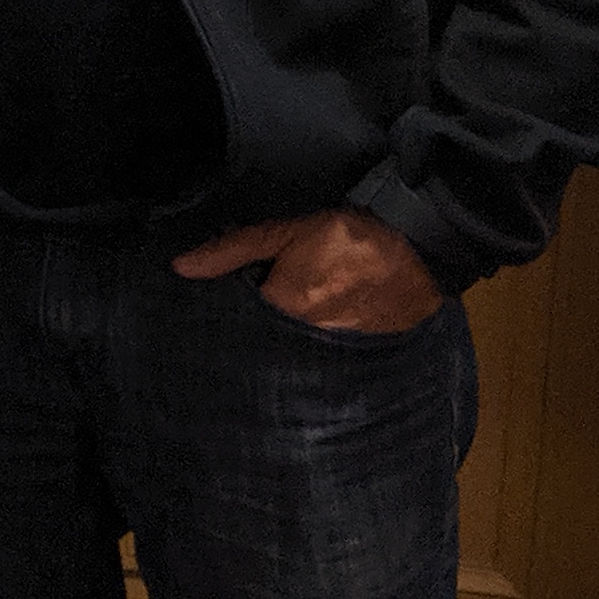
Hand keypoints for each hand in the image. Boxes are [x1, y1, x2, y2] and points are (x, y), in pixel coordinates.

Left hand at [172, 208, 441, 333]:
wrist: (418, 253)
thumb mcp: (284, 234)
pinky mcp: (355, 360)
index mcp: (282, 309)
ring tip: (270, 337)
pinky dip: (307, 356)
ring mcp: (333, 354)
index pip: (234, 324)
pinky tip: (302, 347)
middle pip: (260, 346)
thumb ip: (232, 250)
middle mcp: (305, 341)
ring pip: (289, 357)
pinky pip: (319, 364)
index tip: (209, 314)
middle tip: (233, 330)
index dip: (221, 319)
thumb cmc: (349, 239)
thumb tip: (180, 267)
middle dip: (247, 339)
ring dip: (276, 350)